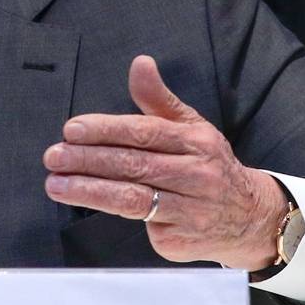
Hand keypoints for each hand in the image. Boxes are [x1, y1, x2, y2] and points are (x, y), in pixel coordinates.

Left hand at [42, 55, 288, 270]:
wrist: (250, 217)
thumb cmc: (210, 166)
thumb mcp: (192, 128)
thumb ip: (159, 99)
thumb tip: (139, 63)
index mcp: (197, 143)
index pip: (145, 133)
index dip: (106, 130)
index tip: (72, 130)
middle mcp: (196, 176)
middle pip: (134, 166)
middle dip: (88, 160)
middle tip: (54, 156)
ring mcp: (190, 211)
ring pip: (132, 199)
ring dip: (89, 192)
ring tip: (56, 185)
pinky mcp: (179, 241)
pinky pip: (142, 226)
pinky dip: (114, 215)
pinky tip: (88, 206)